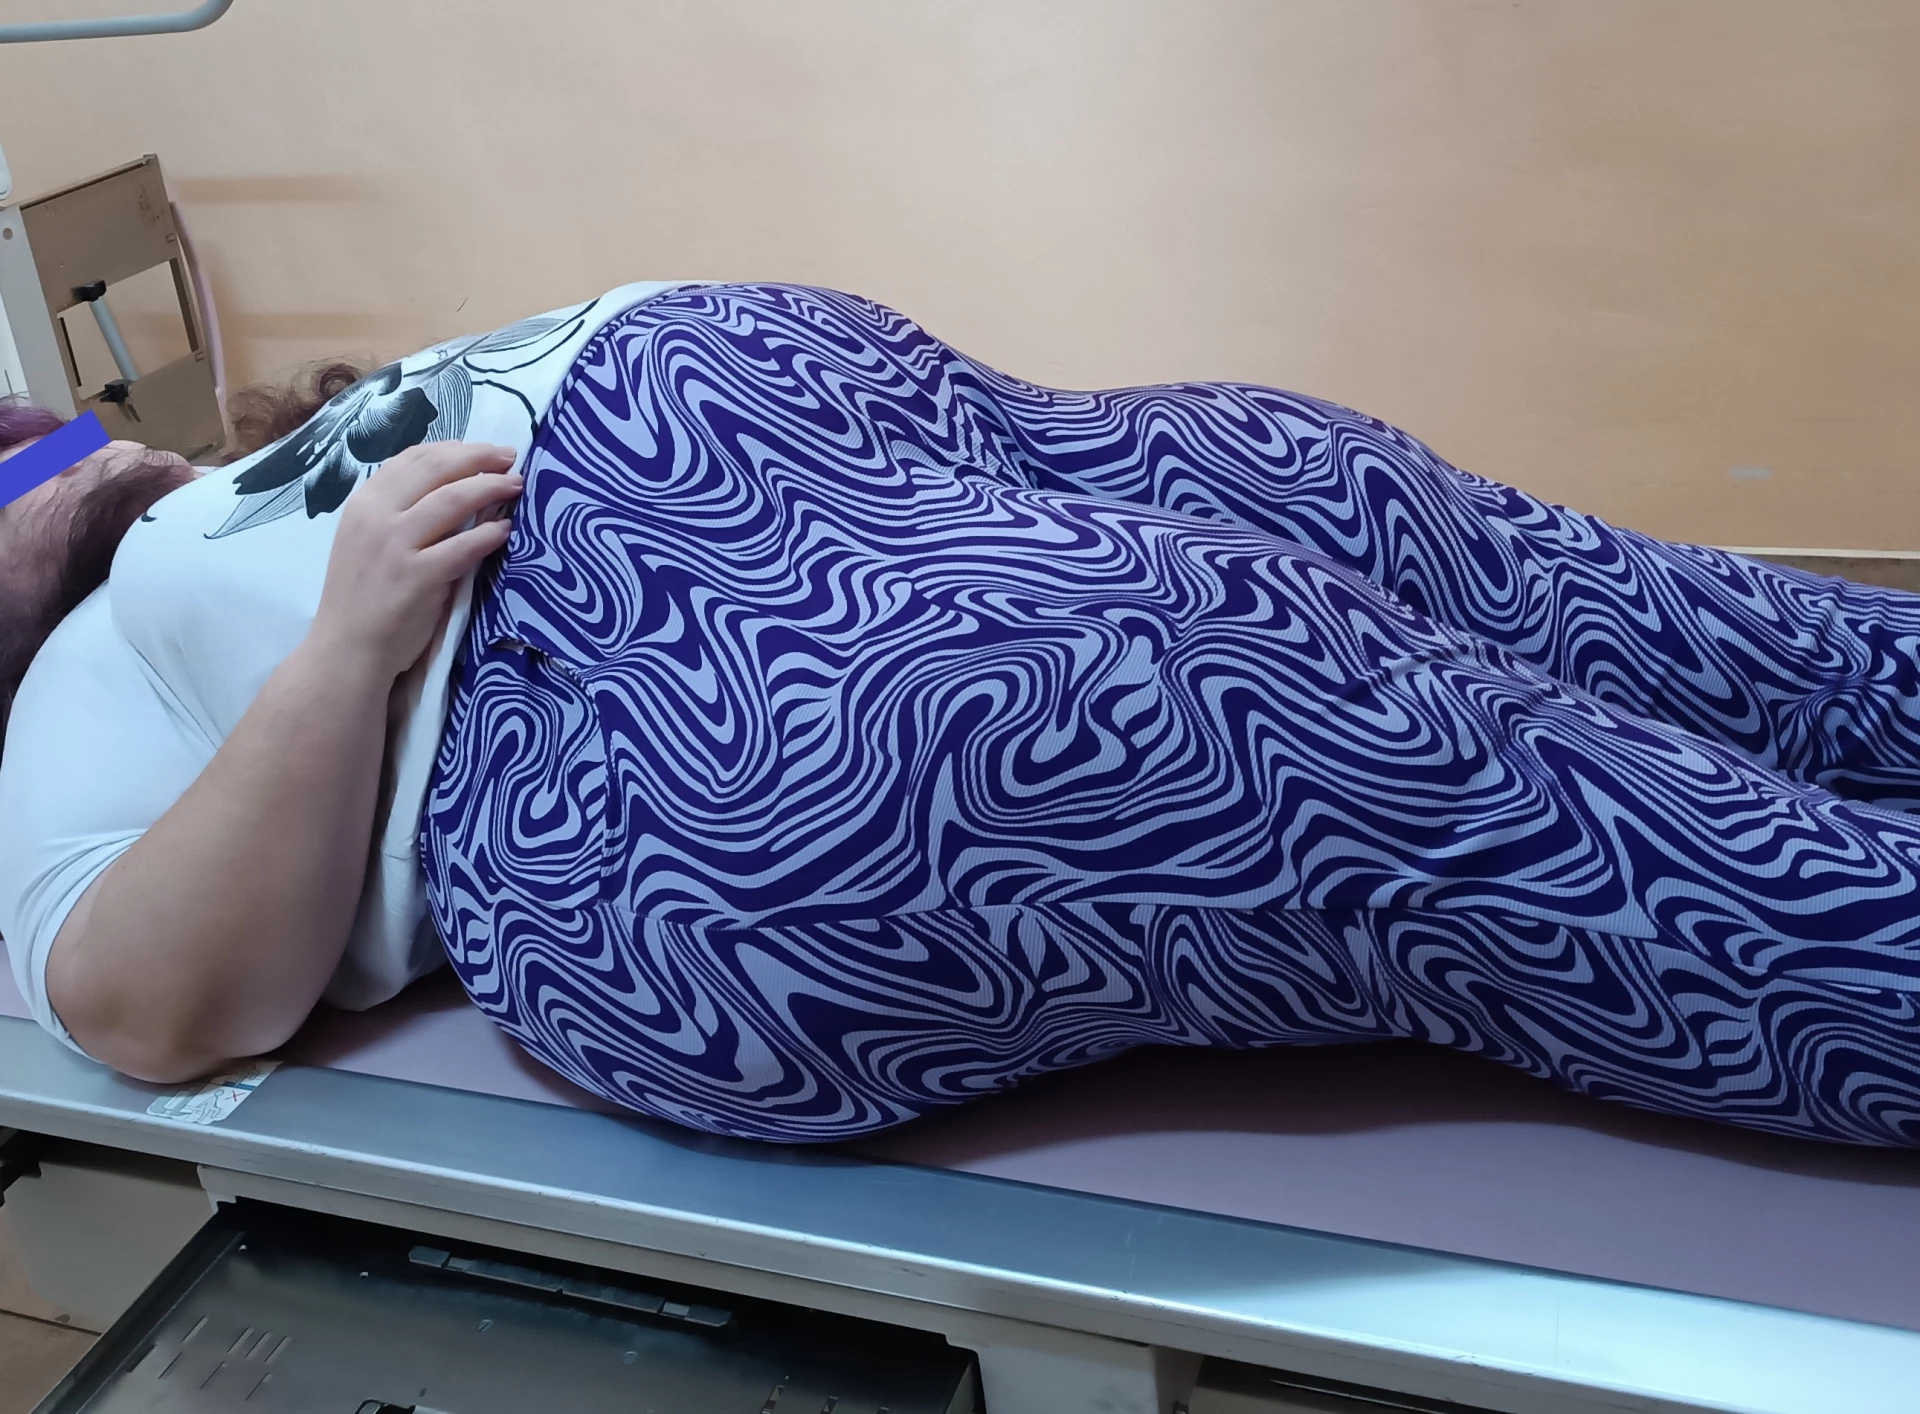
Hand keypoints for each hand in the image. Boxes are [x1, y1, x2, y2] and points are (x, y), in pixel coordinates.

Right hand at [310, 442, 523, 681]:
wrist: (346, 648)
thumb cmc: (363, 596)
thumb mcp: (368, 540)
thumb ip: (399, 512)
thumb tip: (449, 485)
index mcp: (364, 503)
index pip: (412, 459)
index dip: (452, 449)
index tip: (482, 450)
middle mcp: (376, 516)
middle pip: (436, 470)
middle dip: (478, 458)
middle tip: (509, 456)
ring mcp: (395, 545)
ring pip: (452, 499)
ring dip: (490, 486)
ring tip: (516, 484)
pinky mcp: (416, 576)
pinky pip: (463, 546)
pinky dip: (488, 534)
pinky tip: (506, 530)